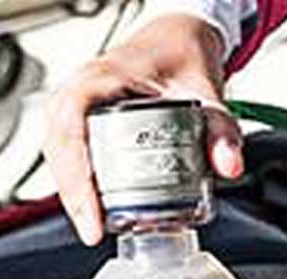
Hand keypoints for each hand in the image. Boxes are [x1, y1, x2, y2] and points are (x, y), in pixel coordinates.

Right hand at [44, 13, 241, 245]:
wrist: (174, 41)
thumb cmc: (179, 56)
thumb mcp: (205, 90)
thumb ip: (221, 128)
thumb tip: (229, 165)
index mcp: (101, 77)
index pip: (73, 125)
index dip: (77, 174)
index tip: (92, 212)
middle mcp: (79, 89)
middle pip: (59, 147)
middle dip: (73, 194)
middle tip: (93, 230)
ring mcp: (74, 105)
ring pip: (58, 154)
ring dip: (71, 193)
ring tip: (93, 226)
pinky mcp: (79, 121)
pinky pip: (66, 154)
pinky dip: (75, 183)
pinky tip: (92, 209)